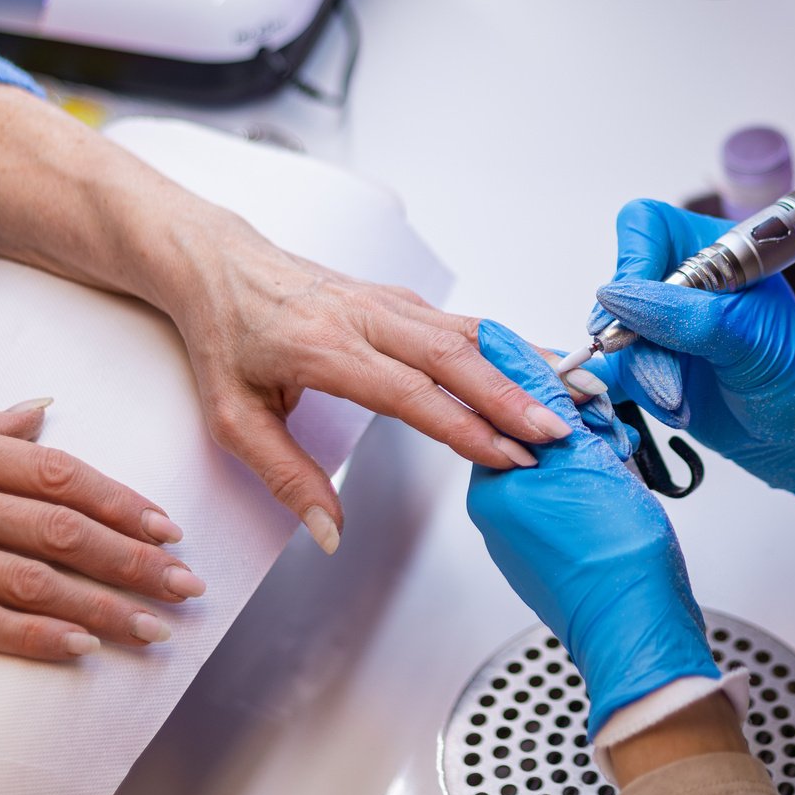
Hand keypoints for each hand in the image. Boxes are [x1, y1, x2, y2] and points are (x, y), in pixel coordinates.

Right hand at [0, 401, 202, 659]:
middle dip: (134, 559)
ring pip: (31, 581)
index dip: (123, 502)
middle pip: (61, 530)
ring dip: (101, 605)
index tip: (167, 525)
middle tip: (185, 582)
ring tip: (150, 624)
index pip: (62, 474)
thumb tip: (43, 409)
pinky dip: (33, 635)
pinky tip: (78, 646)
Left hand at [163, 233, 576, 551]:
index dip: (465, 427)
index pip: (410, 393)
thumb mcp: (232, 418)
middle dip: (513, 397)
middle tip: (558, 433)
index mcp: (325, 348)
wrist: (219, 264)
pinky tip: (543, 365)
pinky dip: (510, 346)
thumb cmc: (226, 336)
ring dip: (524, 366)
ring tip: (575, 394)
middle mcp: (366, 317)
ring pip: (471, 332)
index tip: (508, 455)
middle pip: (456, 357)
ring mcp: (390, 302)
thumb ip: (286, 476)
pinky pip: (465, 323)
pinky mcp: (402, 299)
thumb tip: (330, 531)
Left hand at [466, 320, 720, 735]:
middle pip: (541, 437)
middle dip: (586, 430)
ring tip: (624, 476)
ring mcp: (531, 537)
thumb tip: (507, 351)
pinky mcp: (561, 554)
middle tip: (614, 444)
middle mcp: (502, 513)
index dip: (560, 395)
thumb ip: (542, 400)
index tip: (591, 395)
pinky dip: (606, 490)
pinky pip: (579, 501)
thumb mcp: (580, 454)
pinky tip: (625, 500)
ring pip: (566, 468)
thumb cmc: (612, 554)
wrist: (638, 623)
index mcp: (493, 487)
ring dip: (602, 459)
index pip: (511, 409)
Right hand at [587, 199, 794, 525]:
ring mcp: (661, 324)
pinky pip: (613, 371)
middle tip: (671, 380)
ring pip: (612, 337)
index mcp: (715, 250)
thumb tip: (614, 297)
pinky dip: (635, 393)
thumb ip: (681, 314)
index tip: (634, 311)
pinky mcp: (650, 364)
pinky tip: (672, 406)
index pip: (645, 227)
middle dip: (640, 341)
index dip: (633, 262)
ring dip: (645, 376)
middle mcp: (681, 282)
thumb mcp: (748, 337)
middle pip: (619, 288)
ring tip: (683, 402)